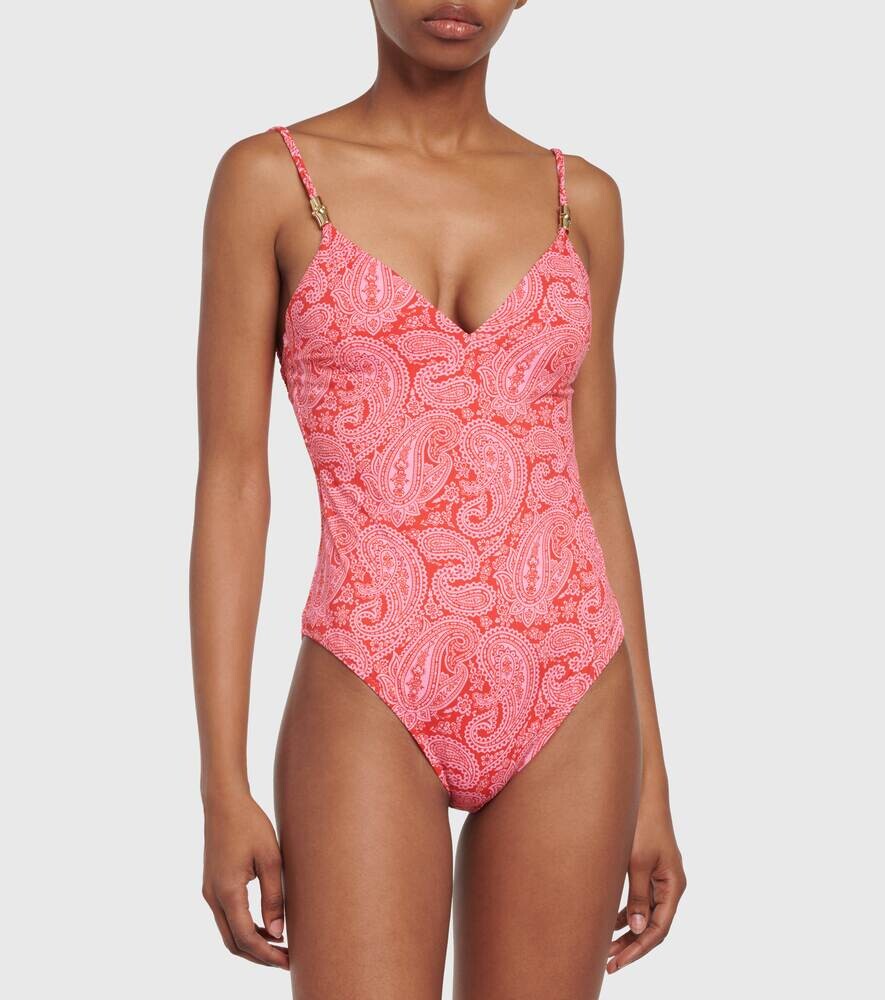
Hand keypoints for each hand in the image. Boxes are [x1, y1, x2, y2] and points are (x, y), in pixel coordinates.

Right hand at [201, 791, 288, 969]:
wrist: (224, 802)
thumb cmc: (250, 824)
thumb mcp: (271, 858)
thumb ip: (274, 897)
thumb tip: (277, 933)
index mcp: (227, 892)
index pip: (246, 938)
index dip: (267, 955)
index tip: (288, 961)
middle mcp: (213, 897)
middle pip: (234, 943)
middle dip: (259, 956)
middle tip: (287, 960)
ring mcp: (210, 892)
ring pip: (228, 932)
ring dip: (252, 944)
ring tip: (279, 946)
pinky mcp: (212, 886)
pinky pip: (227, 918)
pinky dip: (244, 929)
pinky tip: (265, 926)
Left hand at [607, 789, 685, 974]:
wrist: (644, 795)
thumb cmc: (642, 824)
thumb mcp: (637, 861)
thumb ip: (637, 896)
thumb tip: (635, 928)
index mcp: (673, 885)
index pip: (658, 928)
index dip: (638, 948)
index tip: (618, 962)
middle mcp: (670, 886)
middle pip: (653, 926)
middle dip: (632, 946)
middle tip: (608, 963)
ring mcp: (661, 879)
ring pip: (646, 916)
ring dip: (627, 932)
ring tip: (606, 950)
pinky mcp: (649, 872)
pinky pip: (641, 901)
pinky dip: (626, 914)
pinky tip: (609, 925)